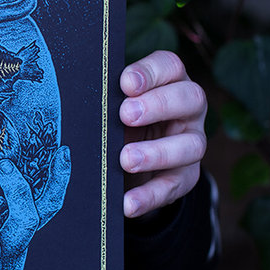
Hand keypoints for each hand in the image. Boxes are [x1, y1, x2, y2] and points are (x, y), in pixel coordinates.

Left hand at [119, 50, 207, 218]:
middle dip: (158, 105)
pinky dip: (149, 196)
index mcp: (170, 82)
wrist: (129, 163)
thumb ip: (108, 97)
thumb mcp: (114, 105)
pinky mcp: (185, 177)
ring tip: (126, 159)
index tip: (126, 83)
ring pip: (190, 145)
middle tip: (126, 115)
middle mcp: (188, 110)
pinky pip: (173, 186)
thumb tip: (79, 94)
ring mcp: (190, 143)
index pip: (170, 67)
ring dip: (157, 152)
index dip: (151, 72)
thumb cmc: (119, 121)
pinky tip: (127, 202)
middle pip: (189, 98)